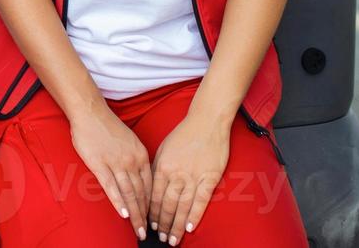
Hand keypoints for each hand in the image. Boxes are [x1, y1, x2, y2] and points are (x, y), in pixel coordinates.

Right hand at [68, 104, 151, 240]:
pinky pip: (111, 187)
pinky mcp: (100, 164)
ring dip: (135, 213)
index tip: (153, 218)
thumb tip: (139, 177)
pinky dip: (119, 202)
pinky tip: (123, 214)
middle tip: (147, 231)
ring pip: (129, 193)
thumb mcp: (130, 141)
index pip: (150, 185)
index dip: (152, 204)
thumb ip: (135, 159)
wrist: (91, 113)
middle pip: (141, 193)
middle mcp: (132, 161)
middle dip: (145, 215)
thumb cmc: (108, 127)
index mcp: (141, 155)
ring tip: (138, 229)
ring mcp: (116, 163)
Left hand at [150, 113, 229, 244]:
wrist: (206, 122)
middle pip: (167, 204)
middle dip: (162, 223)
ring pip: (182, 206)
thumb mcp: (163, 149)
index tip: (149, 224)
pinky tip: (190, 227)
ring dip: (176, 224)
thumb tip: (152, 188)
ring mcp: (193, 176)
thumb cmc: (183, 134)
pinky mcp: (209, 177)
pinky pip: (201, 200)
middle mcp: (176, 173)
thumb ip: (158, 169)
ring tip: (172, 239)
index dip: (151, 212)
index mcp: (162, 166)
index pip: (153, 195)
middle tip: (159, 237)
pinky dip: (195, 215)